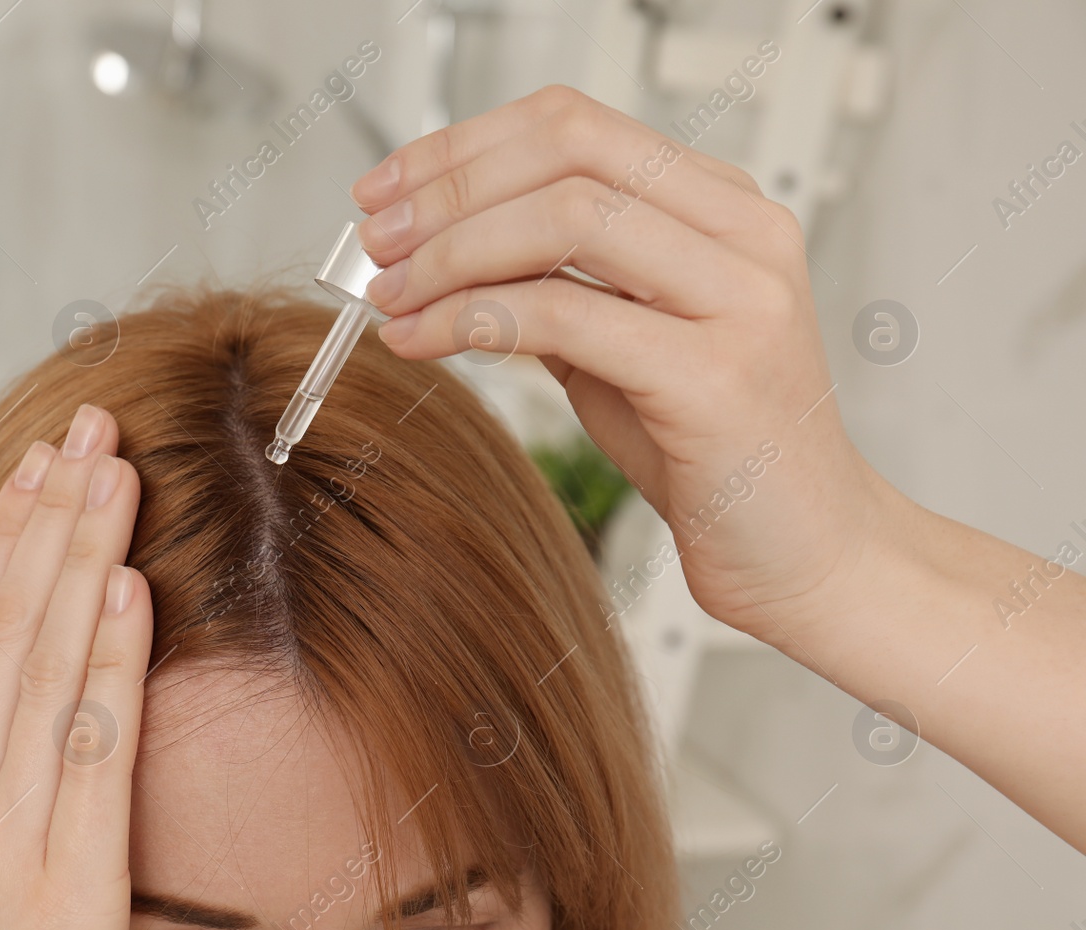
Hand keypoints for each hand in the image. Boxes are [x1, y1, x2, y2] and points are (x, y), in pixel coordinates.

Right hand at [0, 404, 150, 929]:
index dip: (5, 548)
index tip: (36, 474)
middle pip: (2, 628)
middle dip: (44, 519)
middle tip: (84, 425)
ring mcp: (3, 839)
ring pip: (39, 668)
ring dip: (78, 559)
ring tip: (112, 470)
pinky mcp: (64, 891)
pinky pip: (89, 758)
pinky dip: (109, 666)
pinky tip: (131, 592)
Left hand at [351, 85, 894, 641]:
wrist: (807, 552)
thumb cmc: (713, 451)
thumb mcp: (619, 346)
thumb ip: (552, 286)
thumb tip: (435, 250)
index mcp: (724, 208)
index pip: (575, 125)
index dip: (465, 146)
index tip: (389, 187)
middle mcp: (744, 235)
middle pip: (567, 154)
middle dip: (447, 190)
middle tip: (374, 240)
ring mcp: (741, 300)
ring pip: (566, 219)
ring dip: (450, 253)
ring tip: (388, 295)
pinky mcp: (715, 377)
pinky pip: (565, 317)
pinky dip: (472, 320)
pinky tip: (423, 341)